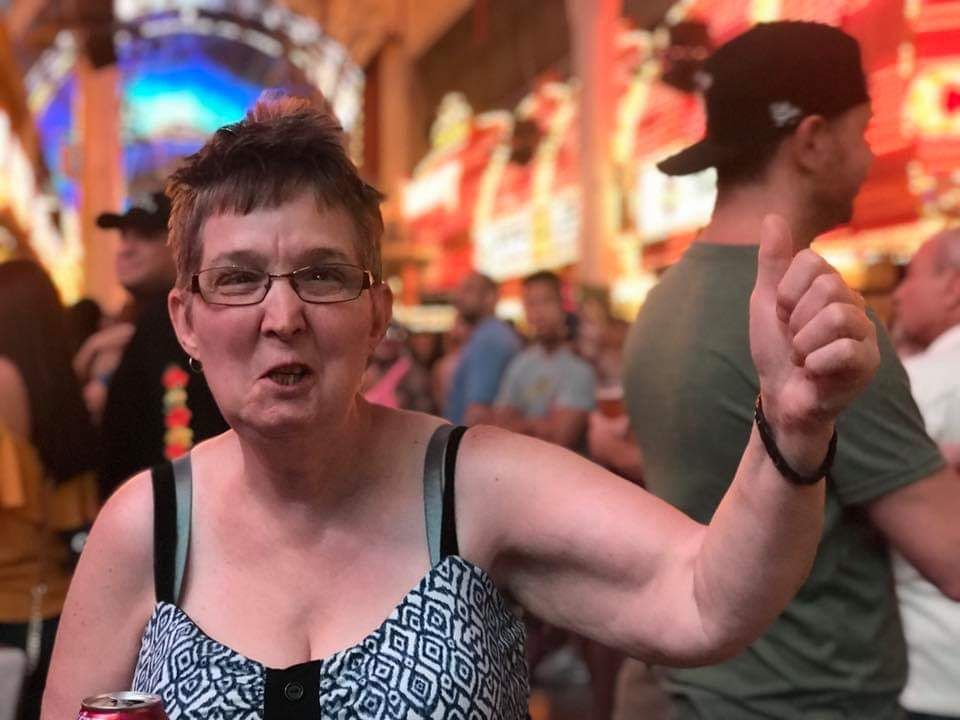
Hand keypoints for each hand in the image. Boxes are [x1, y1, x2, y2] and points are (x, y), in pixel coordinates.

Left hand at [749, 215, 879, 469]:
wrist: (779, 396)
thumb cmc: (775, 349)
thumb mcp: (766, 301)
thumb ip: (772, 261)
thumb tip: (773, 217)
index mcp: (830, 285)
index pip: (811, 261)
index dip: (786, 291)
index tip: (782, 315)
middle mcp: (854, 303)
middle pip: (828, 286)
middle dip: (795, 318)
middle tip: (793, 339)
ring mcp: (865, 332)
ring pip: (837, 316)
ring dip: (804, 342)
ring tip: (803, 356)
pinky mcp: (869, 362)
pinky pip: (845, 350)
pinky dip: (817, 362)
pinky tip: (814, 371)